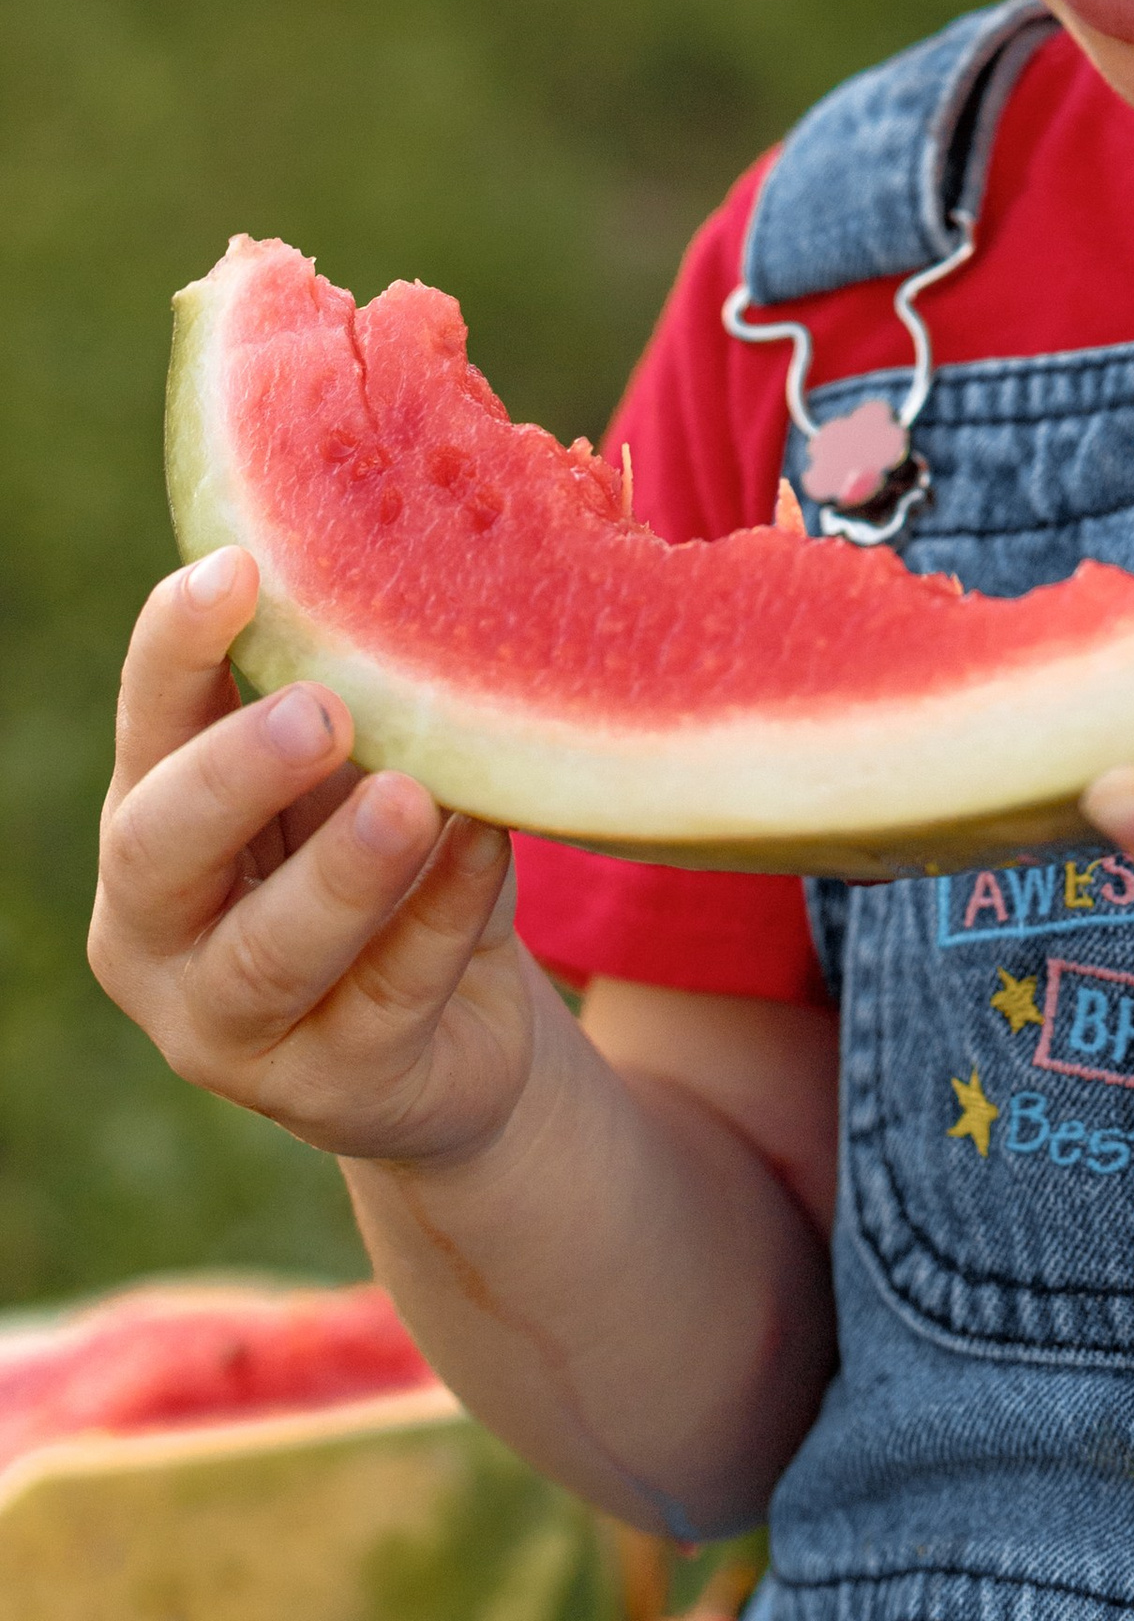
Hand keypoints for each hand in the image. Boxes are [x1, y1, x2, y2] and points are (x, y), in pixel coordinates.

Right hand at [90, 548, 534, 1170]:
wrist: (456, 1031)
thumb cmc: (382, 861)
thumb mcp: (356, 772)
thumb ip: (351, 691)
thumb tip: (403, 536)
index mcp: (151, 822)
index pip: (148, 724)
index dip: (176, 648)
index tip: (236, 567)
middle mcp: (160, 931)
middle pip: (160, 850)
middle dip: (236, 775)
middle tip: (321, 709)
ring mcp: (228, 1030)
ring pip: (265, 956)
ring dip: (341, 872)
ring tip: (409, 797)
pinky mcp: (330, 1093)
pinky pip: (386, 999)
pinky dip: (440, 918)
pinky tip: (488, 847)